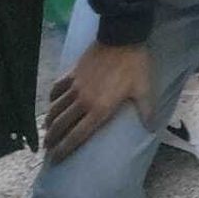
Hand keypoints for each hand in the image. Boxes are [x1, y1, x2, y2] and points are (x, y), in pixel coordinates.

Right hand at [44, 42, 152, 162]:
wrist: (121, 37)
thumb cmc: (134, 65)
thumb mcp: (144, 89)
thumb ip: (146, 111)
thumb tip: (151, 129)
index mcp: (99, 110)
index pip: (77, 136)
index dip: (64, 150)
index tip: (55, 161)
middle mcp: (83, 101)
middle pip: (61, 125)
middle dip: (52, 139)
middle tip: (47, 149)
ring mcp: (75, 87)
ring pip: (55, 109)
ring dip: (49, 122)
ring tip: (47, 130)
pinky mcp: (72, 73)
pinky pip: (56, 89)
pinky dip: (52, 98)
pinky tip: (51, 103)